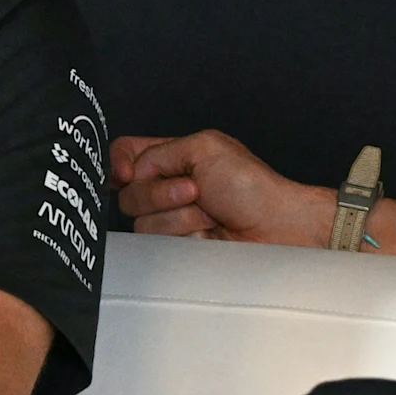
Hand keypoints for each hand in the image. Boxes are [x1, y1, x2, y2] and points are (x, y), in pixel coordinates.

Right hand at [111, 129, 332, 243]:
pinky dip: (183, 233)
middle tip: (197, 190)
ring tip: (209, 213)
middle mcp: (166, 187)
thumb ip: (158, 153)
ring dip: (178, 215)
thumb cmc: (250, 185)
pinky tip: (207, 232)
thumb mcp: (204, 148)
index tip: (129, 173)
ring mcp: (171, 219)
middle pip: (128, 191)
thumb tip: (131, 173)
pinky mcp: (177, 247)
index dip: (119, 164)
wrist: (276, 227)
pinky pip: (156, 243)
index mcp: (171, 157)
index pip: (125, 154)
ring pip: (141, 220)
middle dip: (161, 192)